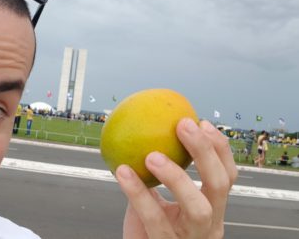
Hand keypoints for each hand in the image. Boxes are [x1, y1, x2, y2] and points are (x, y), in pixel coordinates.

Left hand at [116, 119, 237, 238]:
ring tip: (152, 155)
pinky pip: (154, 219)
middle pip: (219, 186)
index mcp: (211, 210)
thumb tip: (144, 133)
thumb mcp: (158, 202)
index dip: (219, 149)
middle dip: (205, 152)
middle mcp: (208, 225)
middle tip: (183, 125)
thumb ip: (156, 176)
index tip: (201, 122)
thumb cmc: (148, 230)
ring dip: (176, 177)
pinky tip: (122, 172)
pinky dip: (137, 193)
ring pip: (197, 208)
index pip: (226, 176)